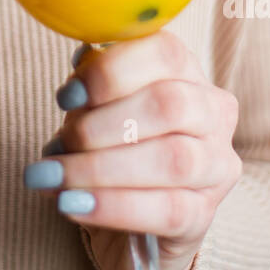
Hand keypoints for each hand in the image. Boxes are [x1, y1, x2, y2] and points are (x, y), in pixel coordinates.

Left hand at [24, 30, 242, 269]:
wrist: (129, 217)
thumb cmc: (112, 144)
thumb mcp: (98, 107)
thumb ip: (91, 88)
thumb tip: (77, 82)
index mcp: (187, 71)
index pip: (164, 53)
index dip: (111, 72)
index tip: (67, 97)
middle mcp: (213, 113)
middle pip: (170, 105)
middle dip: (103, 125)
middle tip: (60, 143)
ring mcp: (216, 166)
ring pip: (172, 160)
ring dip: (100, 169)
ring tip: (53, 178)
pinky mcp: (205, 214)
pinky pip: (167, 210)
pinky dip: (112, 207)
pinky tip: (72, 204)